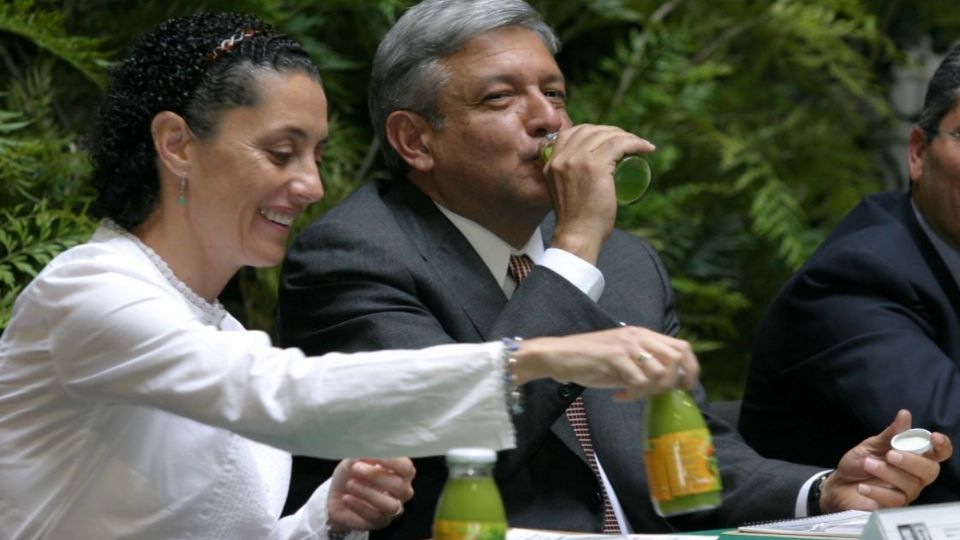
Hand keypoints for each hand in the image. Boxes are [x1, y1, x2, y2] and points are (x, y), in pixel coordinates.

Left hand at [327, 458, 414, 532]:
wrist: (337, 495)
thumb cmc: (352, 473)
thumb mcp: (355, 459)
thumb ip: (363, 454)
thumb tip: (367, 450)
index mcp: (401, 472)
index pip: (406, 468)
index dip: (393, 462)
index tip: (374, 456)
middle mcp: (402, 491)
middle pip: (400, 486)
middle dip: (377, 476)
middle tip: (356, 468)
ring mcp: (393, 508)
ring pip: (391, 505)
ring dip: (369, 493)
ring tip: (350, 484)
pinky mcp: (381, 522)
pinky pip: (376, 517)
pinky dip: (360, 506)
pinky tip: (347, 498)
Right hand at [513, 325, 699, 400]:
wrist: (558, 355)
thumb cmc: (588, 360)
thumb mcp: (622, 360)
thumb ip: (643, 366)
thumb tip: (667, 384)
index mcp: (643, 334)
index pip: (682, 347)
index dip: (691, 368)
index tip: (686, 387)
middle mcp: (638, 336)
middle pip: (677, 358)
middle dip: (671, 383)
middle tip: (655, 394)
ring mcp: (626, 345)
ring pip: (659, 372)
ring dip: (648, 391)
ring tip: (631, 395)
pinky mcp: (614, 357)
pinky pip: (638, 382)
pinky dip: (632, 395)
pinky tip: (619, 397)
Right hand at [545, 124, 654, 263]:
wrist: (577, 235)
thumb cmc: (576, 221)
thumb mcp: (563, 192)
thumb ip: (567, 181)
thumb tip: (585, 177)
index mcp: (551, 163)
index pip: (570, 133)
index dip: (592, 131)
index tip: (608, 139)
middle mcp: (561, 158)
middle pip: (589, 130)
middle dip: (611, 131)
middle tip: (628, 142)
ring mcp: (577, 160)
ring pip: (606, 135)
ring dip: (627, 136)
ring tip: (640, 145)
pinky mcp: (594, 166)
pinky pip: (619, 144)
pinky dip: (635, 143)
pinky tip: (646, 148)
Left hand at [819, 409, 952, 512]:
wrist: (838, 484)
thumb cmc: (859, 463)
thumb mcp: (871, 445)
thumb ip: (890, 434)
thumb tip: (905, 414)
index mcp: (914, 457)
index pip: (938, 454)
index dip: (942, 446)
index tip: (933, 437)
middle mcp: (915, 477)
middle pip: (930, 471)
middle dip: (911, 461)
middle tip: (890, 454)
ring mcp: (906, 493)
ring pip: (910, 485)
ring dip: (888, 472)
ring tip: (867, 464)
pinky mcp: (894, 508)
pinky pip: (894, 501)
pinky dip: (877, 491)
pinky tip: (863, 487)